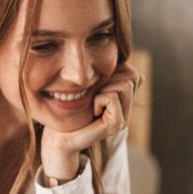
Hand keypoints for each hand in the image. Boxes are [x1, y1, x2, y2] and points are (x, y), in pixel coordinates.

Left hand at [41, 62, 140, 179]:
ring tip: (93, 103)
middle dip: (108, 79)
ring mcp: (124, 118)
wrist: (59, 135)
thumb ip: (107, 73)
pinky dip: (98, 99)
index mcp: (124, 99)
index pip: (133, 72)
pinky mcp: (117, 124)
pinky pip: (112, 97)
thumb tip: (123, 58)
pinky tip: (92, 111)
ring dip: (103, 89)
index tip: (96, 87)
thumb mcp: (91, 85)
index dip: (113, 72)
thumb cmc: (70, 108)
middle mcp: (128, 109)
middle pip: (132, 76)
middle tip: (93, 96)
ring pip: (125, 85)